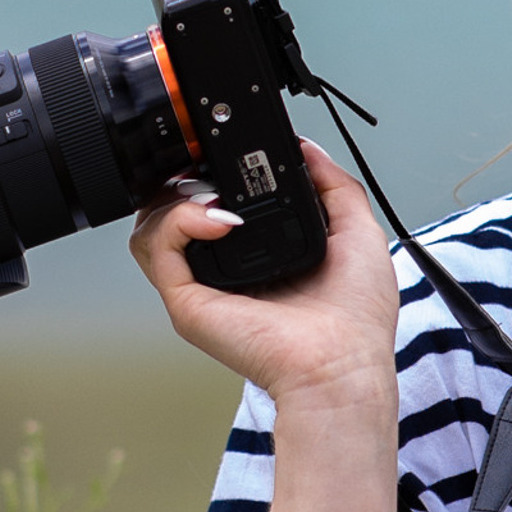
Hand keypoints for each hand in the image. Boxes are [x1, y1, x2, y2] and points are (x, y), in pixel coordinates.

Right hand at [129, 137, 398, 407]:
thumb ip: (334, 185)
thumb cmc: (356, 319)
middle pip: (175, 210)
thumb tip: (306, 148)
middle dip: (188, 179)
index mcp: (261, 256)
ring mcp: (203, 286)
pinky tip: (217, 221)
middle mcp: (226, 271)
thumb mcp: (358, 232)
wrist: (342, 363)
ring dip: (178, 197)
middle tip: (219, 174)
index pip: (218, 204)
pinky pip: (156, 247)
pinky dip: (177, 221)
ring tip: (220, 203)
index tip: (233, 154)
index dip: (217, 173)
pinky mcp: (187, 302)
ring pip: (153, 225)